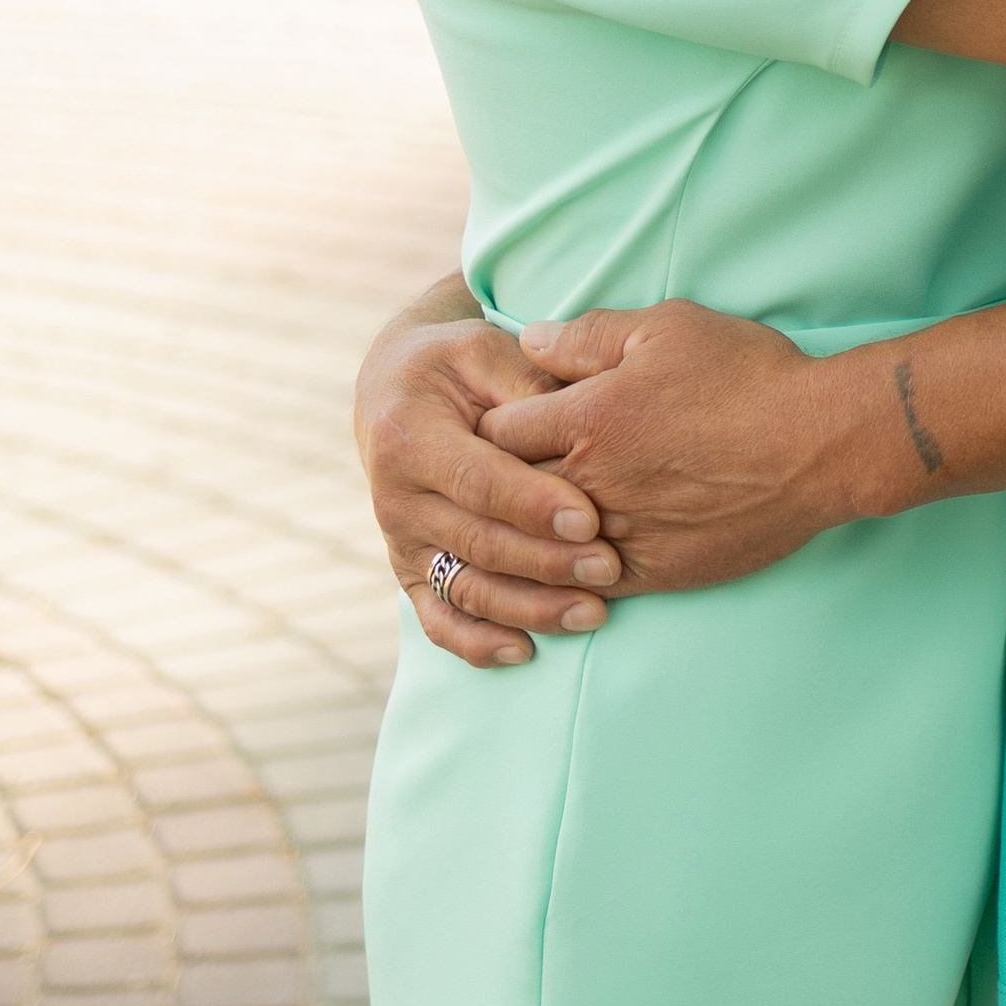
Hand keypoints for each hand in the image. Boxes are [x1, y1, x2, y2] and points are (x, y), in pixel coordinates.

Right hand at [357, 312, 618, 667]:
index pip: (477, 480)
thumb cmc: (457, 365)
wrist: (395, 391)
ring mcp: (401, 541)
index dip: (532, 504)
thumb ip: (529, 388)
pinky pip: (439, 619)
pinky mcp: (410, 571)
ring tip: (593, 613)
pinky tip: (526, 652)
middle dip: (547, 562)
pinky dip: (477, 643)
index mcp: (409, 437)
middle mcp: (396, 498)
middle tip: (610, 568)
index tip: (590, 519)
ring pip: (466, 588)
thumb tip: (582, 418)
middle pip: (478, 542)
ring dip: (529, 609)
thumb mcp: (486, 352)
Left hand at [478, 303, 900, 591]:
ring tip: (523, 525)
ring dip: (530, 534)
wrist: (821, 445)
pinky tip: (571, 565)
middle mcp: (592, 481)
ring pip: (543, 545)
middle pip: (509, 493)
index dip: (492, 422)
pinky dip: (573, 575)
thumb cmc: (747, 375)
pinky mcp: (657, 571)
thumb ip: (590, 335)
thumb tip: (529, 340)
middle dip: (499, 482)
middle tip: (496, 477)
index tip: (501, 422)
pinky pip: (591, 583)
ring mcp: (622, 533)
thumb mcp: (668, 329)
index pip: (497, 429)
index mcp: (586, 418)